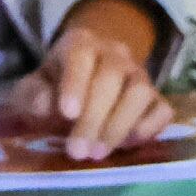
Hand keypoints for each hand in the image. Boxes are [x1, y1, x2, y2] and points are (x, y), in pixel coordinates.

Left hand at [8, 0, 176, 162]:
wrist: (82, 83)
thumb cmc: (53, 88)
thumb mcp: (33, 89)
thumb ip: (32, 95)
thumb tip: (45, 105)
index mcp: (80, 43)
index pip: (81, 55)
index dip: (75, 83)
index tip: (68, 114)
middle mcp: (115, 53)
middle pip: (112, 76)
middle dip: (94, 117)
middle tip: (78, 151)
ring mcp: (139, 75)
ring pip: (140, 92)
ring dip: (119, 125)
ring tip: (98, 153)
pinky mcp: (157, 98)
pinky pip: (163, 109)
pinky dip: (149, 128)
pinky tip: (128, 145)